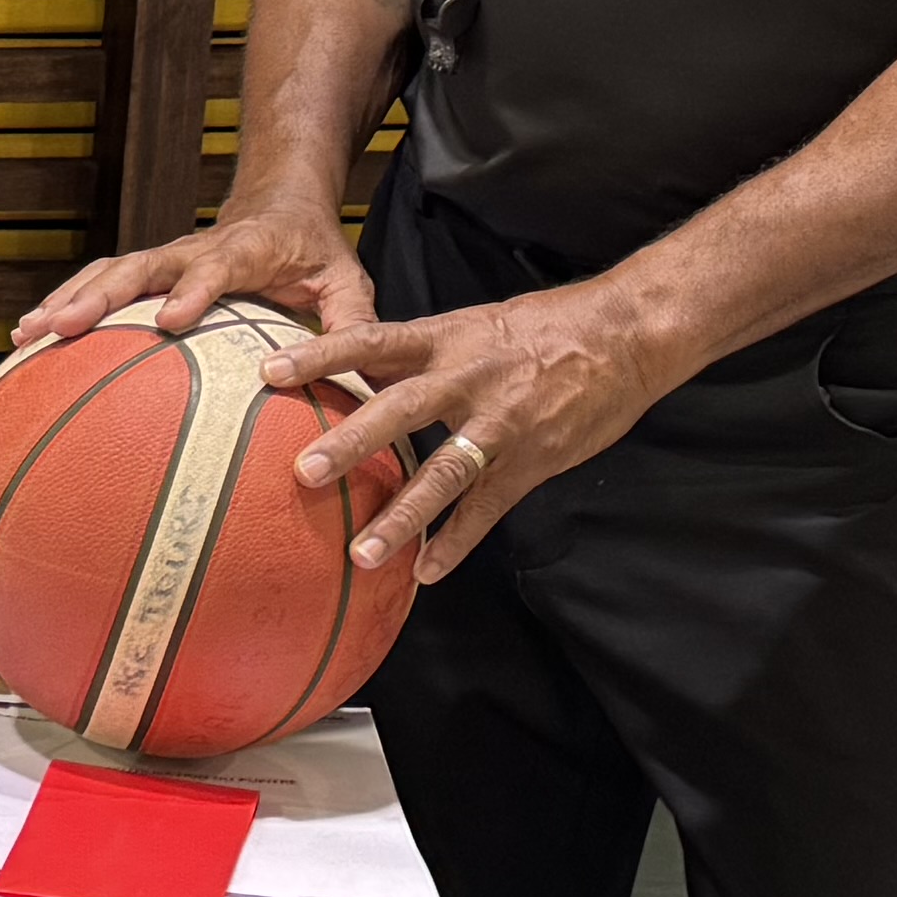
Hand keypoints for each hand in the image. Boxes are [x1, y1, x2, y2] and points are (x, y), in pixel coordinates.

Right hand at [9, 192, 373, 353]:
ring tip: (26, 334)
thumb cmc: (314, 251)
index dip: (192, 291)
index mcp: (244, 249)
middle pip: (139, 267)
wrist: (279, 201)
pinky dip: (64, 302)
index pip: (215, 267)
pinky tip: (29, 337)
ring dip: (67, 299)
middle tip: (63, 327)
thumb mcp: (348, 281)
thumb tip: (364, 381)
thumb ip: (352, 324)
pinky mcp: (147, 269)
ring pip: (108, 272)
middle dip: (98, 296)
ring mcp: (164, 257)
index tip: (170, 322)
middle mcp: (194, 249)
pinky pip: (99, 282)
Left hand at [273, 281, 678, 584]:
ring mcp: (501, 424)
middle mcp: (469, 379)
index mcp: (447, 339)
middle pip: (402, 410)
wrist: (626, 335)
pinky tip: (425, 572)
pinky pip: (487, 507)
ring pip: (445, 472)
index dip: (321, 356)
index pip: (372, 342)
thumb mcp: (473, 325)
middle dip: (352, 441)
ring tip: (360, 553)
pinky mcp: (532, 461)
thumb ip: (415, 352)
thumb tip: (351, 365)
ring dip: (403, 515)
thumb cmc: (543, 327)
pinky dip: (456, 542)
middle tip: (305, 471)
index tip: (270, 371)